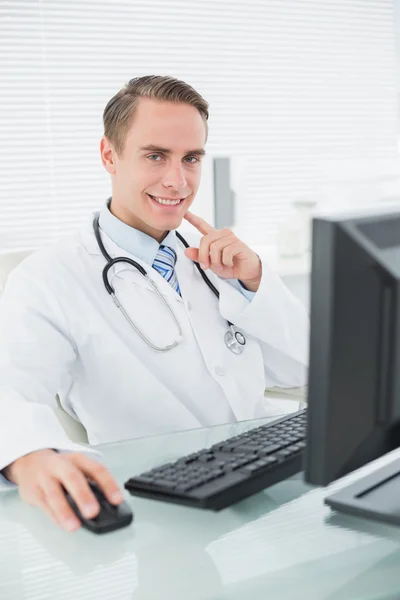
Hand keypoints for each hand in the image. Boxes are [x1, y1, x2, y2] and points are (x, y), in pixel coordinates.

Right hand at [4, 449, 123, 531]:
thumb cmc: (59, 468)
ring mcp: (45, 477)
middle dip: (83, 495)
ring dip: (64, 511)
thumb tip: (107, 505)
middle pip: (73, 478)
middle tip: (93, 512)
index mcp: (78, 459)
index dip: (108, 484)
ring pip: (54, 493)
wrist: (30, 462)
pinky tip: (62, 524)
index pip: (96, 469)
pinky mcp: (33, 490)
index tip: (117, 500)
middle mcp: (61, 465)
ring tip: (74, 526)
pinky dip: (53, 516)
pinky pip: (44, 505)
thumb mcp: (77, 468)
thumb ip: (90, 483)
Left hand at [183, 211, 261, 291]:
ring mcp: (231, 238)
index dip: (192, 218)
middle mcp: (222, 234)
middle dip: (203, 256)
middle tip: (207, 266)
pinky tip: (230, 263)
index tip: (184, 212)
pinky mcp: (239, 244)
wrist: (247, 271)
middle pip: (205, 240)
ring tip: (221, 266)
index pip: (202, 225)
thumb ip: (199, 257)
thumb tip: (187, 251)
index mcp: (215, 237)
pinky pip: (226, 253)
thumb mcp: (211, 263)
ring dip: (216, 261)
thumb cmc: (230, 265)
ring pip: (214, 248)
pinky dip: (225, 262)